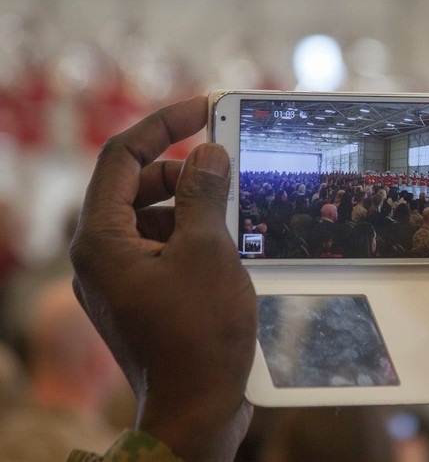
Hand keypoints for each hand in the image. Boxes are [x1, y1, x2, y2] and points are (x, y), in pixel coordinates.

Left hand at [70, 96, 257, 461]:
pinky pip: (164, 248)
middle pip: (137, 185)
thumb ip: (204, 193)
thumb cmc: (198, 336)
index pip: (121, 156)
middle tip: (227, 165)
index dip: (162, 124)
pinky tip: (228, 244)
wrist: (198, 413)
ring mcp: (121, 280)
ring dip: (192, 204)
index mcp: (101, 239)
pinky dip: (193, 235)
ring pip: (153, 218)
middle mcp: (101, 257)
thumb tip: (207, 152)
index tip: (202, 108)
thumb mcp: (208, 251)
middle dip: (182, 169)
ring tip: (234, 210)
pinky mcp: (143, 298)